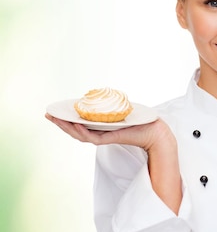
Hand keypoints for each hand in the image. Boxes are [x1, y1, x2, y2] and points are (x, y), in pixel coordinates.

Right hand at [45, 114, 173, 152]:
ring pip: (80, 135)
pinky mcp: (110, 139)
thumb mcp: (121, 109)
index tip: (52, 112)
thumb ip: (111, 104)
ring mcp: (103, 137)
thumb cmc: (140, 120)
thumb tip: (104, 92)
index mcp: (100, 127)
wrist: (155, 130)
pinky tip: (75, 124)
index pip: (78, 124)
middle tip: (47, 115)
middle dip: (60, 123)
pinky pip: (92, 137)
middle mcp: (99, 133)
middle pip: (74, 130)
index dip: (64, 119)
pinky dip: (82, 131)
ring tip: (56, 120)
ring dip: (67, 127)